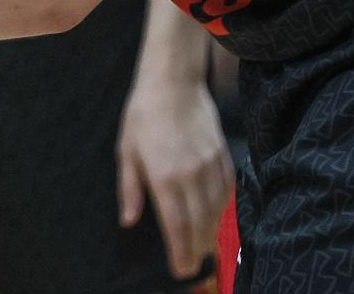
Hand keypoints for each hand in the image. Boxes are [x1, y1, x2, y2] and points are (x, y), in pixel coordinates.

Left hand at [116, 72, 230, 281]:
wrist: (174, 82)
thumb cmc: (144, 115)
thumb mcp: (126, 150)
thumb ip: (130, 188)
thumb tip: (128, 220)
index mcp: (164, 177)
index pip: (176, 226)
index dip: (179, 252)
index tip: (180, 270)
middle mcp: (191, 176)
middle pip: (199, 224)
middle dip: (196, 250)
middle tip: (191, 265)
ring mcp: (210, 165)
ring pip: (216, 211)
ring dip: (210, 233)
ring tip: (203, 248)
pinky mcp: (223, 155)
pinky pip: (227, 190)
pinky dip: (222, 208)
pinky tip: (215, 216)